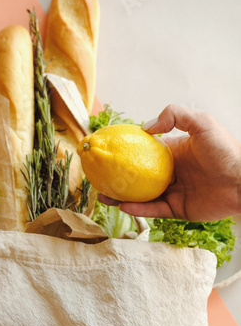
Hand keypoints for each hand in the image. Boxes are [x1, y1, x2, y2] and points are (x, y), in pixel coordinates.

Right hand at [99, 104, 240, 220]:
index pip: (146, 151)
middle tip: (99, 177)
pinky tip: (123, 206)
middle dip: (119, 177)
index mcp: (176, 152)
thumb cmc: (226, 151)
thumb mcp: (202, 123)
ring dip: (122, 196)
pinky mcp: (178, 210)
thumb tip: (146, 127)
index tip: (109, 151)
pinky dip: (139, 209)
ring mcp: (174, 192)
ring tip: (103, 196)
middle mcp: (172, 172)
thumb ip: (176, 115)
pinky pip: (154, 210)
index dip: (128, 151)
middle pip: (139, 175)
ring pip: (142, 195)